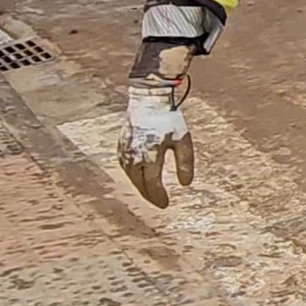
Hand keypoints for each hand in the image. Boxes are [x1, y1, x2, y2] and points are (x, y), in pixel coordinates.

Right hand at [117, 79, 192, 207]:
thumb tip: (186, 184)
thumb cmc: (169, 120)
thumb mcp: (183, 140)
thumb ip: (185, 163)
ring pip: (131, 176)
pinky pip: (125, 167)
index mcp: (149, 154)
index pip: (151, 183)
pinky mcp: (120, 146)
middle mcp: (134, 155)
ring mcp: (124, 151)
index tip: (165, 204)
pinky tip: (140, 178)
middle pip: (139, 183)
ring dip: (140, 186)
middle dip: (149, 194)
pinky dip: (133, 175)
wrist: (148, 101)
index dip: (158, 196)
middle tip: (159, 202)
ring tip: (151, 193)